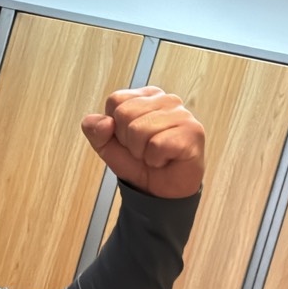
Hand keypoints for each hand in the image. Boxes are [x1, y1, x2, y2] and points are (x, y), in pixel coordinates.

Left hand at [82, 86, 204, 198]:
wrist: (159, 192)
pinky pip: (157, 145)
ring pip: (139, 129)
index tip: (128, 139)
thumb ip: (95, 130)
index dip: (114, 126)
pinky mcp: (192, 132)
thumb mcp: (106, 146)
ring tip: (154, 155)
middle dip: (127, 140)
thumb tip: (105, 122)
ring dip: (141, 152)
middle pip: (125, 113)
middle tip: (143, 149)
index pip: (115, 100)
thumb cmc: (138, 162)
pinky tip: (165, 160)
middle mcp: (167, 100)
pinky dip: (155, 159)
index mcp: (147, 96)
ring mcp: (182, 114)